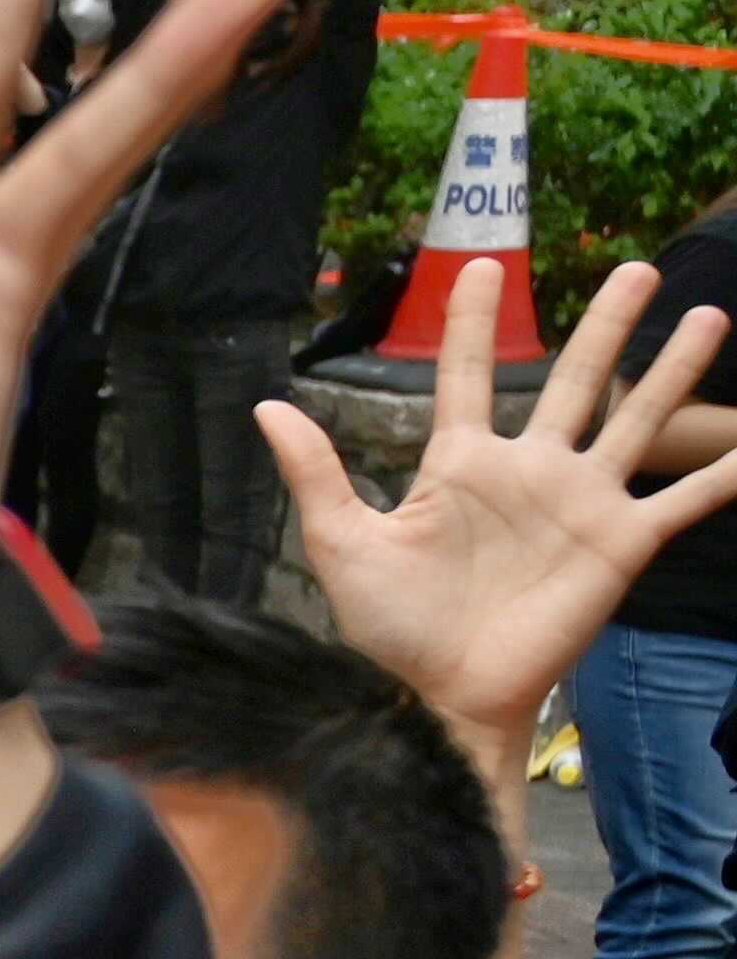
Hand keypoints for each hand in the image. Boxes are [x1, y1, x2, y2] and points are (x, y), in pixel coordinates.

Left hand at [266, 259, 736, 743]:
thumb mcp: (344, 542)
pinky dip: (724, 474)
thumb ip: (317, 473)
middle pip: (576, 379)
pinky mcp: (620, 544)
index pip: (468, 376)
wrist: (441, 694)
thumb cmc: (391, 627)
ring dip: (675, 372)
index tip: (477, 264)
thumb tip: (268, 405)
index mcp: (460, 465)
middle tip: (637, 267)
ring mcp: (580, 504)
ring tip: (710, 317)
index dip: (472, 322)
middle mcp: (528, 472)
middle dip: (608, 324)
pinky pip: (684, 501)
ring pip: (637, 421)